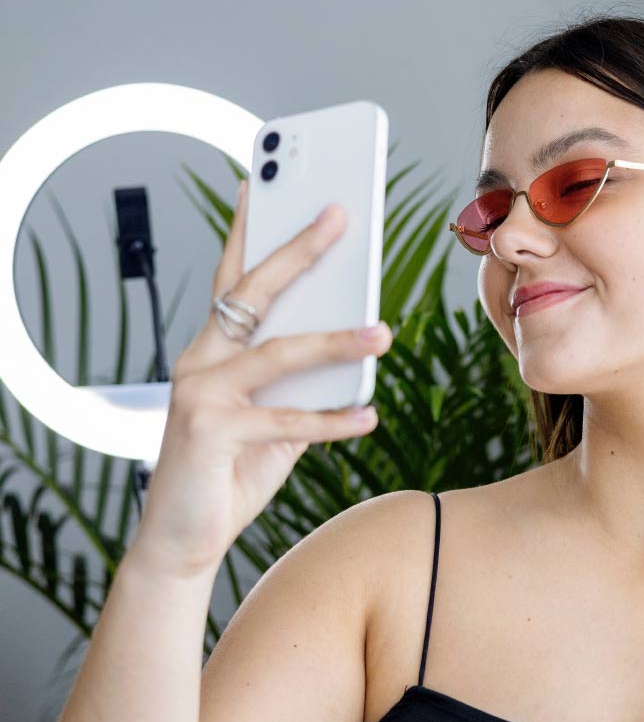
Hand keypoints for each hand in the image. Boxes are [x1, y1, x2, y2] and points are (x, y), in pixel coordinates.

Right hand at [129, 185, 391, 576]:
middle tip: (339, 216)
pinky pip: (285, 422)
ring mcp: (198, 394)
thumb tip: (354, 350)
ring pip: (278, 354)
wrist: (182, 538)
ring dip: (336, 341)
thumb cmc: (230, 469)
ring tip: (384, 332)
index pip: (235, 280)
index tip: (267, 183)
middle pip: (254, 294)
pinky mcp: (207, 432)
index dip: (250, 230)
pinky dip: (331, 420)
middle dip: (298, 251)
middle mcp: (198, 360)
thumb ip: (301, 384)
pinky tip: (368, 415)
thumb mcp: (272, 419)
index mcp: (212, 349)